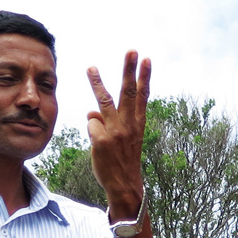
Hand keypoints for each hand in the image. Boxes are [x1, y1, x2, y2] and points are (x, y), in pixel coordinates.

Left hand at [87, 51, 150, 218]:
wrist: (124, 186)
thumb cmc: (123, 162)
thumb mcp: (124, 140)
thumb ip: (109, 122)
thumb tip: (91, 111)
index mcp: (137, 124)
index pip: (141, 96)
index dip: (144, 77)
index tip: (146, 60)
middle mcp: (128, 125)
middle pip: (128, 93)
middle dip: (129, 70)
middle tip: (132, 51)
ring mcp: (115, 132)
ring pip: (103, 102)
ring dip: (97, 83)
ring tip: (91, 68)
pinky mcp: (100, 140)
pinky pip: (91, 126)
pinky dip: (92, 132)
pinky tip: (98, 145)